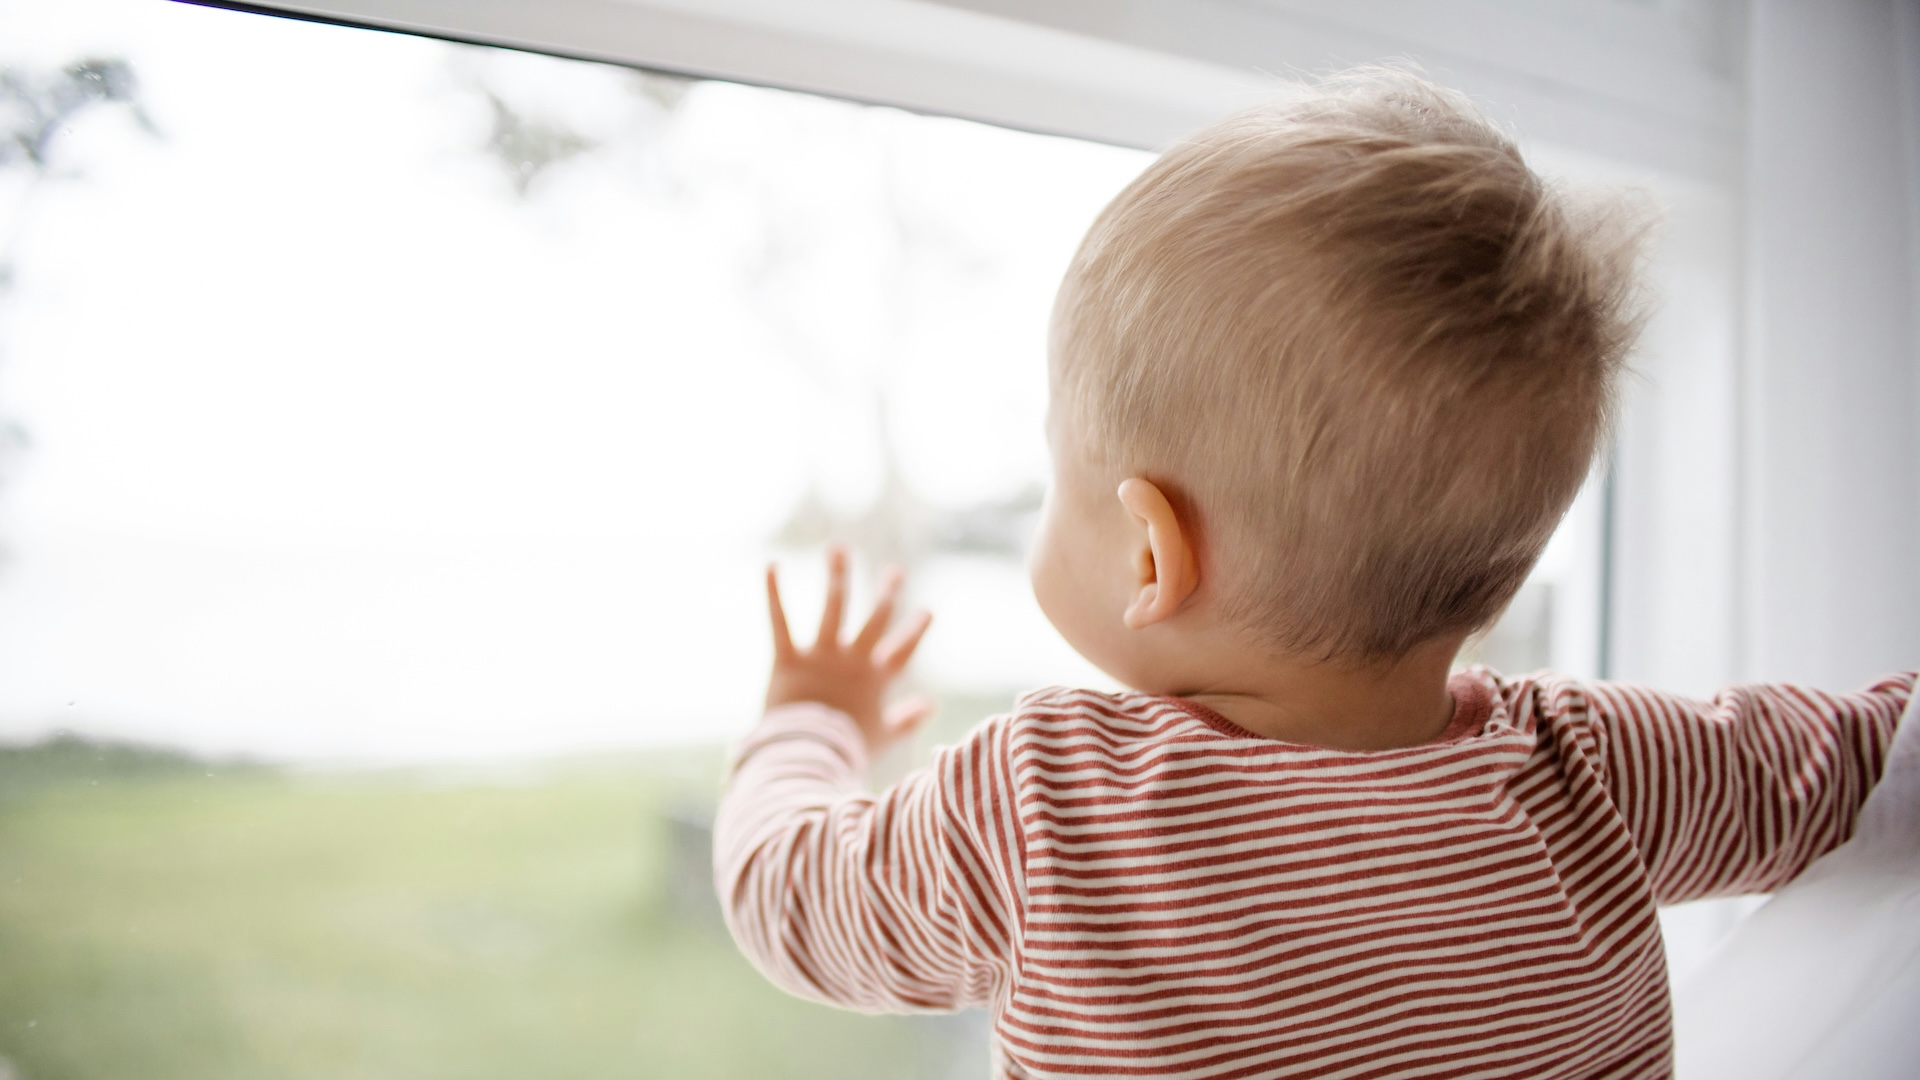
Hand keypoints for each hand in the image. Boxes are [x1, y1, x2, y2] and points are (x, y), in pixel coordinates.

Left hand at [764, 548, 933, 753]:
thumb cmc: (847, 750)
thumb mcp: (883, 736)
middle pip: (875, 620)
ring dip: (838, 575)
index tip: (928, 610)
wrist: (810, 755)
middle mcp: (852, 660)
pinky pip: (780, 621)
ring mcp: (821, 656)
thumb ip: (907, 720)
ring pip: (833, 607)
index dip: (916, 630)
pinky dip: (774, 593)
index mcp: (875, 679)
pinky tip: (773, 565)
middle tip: (895, 572)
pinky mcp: (788, 659)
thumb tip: (930, 706)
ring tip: (839, 549)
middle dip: (886, 594)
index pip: (902, 649)